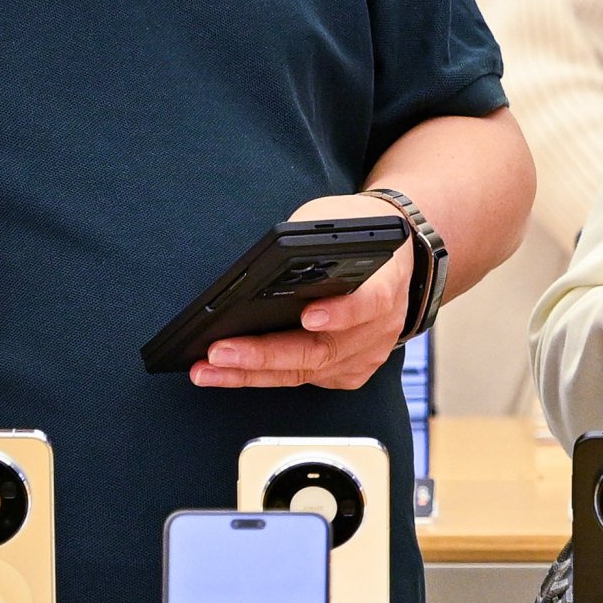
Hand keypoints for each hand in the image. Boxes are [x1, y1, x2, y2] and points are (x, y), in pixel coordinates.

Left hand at [191, 192, 414, 389]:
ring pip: (305, 372)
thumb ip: (307, 246)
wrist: (396, 259)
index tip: (309, 316)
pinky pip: (304, 379)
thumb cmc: (357, 235)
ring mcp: (366, 355)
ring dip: (250, 373)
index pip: (368, 303)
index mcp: (385, 284)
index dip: (341, 312)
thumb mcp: (335, 223)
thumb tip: (256, 273)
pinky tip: (227, 374)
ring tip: (207, 369)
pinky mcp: (351, 372)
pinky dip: (264, 377)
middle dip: (264, 354)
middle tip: (220, 351)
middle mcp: (380, 328)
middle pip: (321, 350)